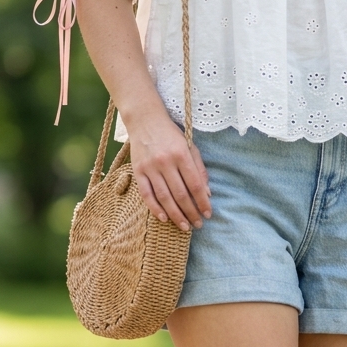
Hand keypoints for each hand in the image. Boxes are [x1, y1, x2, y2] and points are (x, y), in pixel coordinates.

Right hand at [128, 108, 210, 232]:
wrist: (145, 120)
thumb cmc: (171, 134)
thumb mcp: (190, 146)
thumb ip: (199, 169)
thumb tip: (206, 194)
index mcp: (182, 154)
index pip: (195, 185)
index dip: (202, 202)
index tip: (208, 214)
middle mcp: (166, 161)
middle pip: (180, 194)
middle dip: (191, 213)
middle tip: (198, 225)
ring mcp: (150, 167)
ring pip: (164, 197)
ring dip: (175, 215)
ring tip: (184, 226)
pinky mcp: (138, 171)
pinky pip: (146, 194)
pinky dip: (155, 208)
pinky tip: (164, 218)